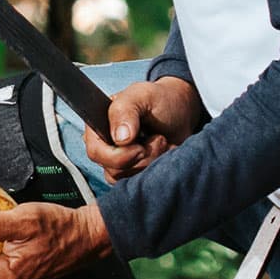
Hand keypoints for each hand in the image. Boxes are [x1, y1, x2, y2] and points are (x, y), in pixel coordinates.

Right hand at [84, 78, 203, 183]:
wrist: (183, 112)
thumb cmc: (159, 99)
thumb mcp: (141, 95)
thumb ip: (125, 111)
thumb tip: (120, 138)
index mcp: (98, 127)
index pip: (96, 152)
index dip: (118, 155)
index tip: (140, 147)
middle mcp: (106, 147)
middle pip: (113, 170)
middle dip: (142, 158)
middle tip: (158, 139)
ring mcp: (121, 162)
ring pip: (128, 179)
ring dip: (151, 162)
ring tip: (162, 142)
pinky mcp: (136, 173)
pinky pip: (140, 183)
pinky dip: (156, 170)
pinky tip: (164, 153)